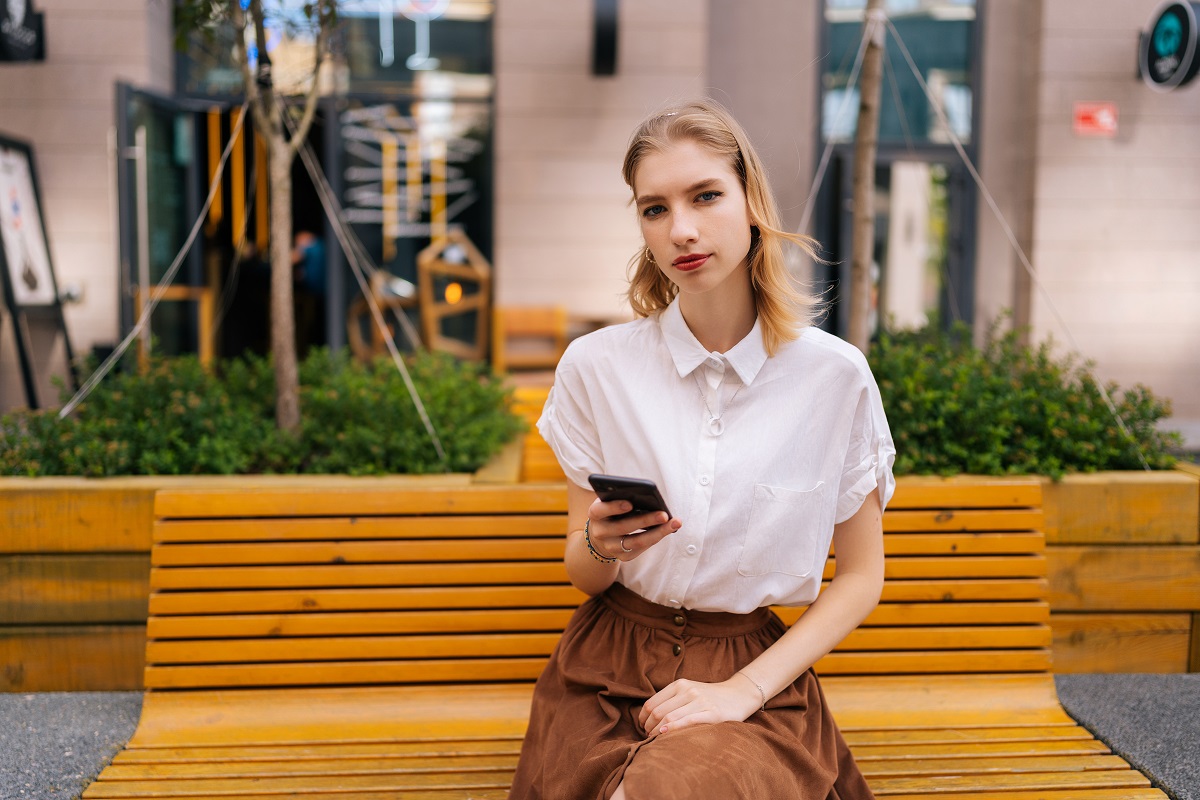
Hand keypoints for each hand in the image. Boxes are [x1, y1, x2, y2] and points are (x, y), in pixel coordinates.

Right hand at [588, 498, 679, 561]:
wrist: (601, 535)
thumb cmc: (611, 511)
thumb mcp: (611, 502)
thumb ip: (622, 498)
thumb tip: (648, 498)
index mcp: (595, 513)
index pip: (601, 510)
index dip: (614, 507)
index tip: (630, 503)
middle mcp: (600, 532)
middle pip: (623, 527)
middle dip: (646, 520)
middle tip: (664, 514)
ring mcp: (610, 546)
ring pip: (636, 541)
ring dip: (658, 532)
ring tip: (674, 523)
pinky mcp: (622, 557)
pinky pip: (642, 548)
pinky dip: (656, 537)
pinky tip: (668, 529)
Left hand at [637, 675, 761, 735]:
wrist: (738, 694)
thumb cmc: (710, 696)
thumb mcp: (689, 690)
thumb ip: (672, 699)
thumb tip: (648, 716)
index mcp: (679, 684)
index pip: (652, 703)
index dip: (643, 718)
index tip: (643, 728)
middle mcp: (688, 690)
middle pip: (658, 712)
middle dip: (648, 728)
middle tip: (648, 737)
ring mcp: (700, 701)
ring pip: (669, 718)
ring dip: (657, 732)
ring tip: (655, 740)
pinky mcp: (711, 713)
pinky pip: (687, 722)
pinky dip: (673, 729)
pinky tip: (665, 735)